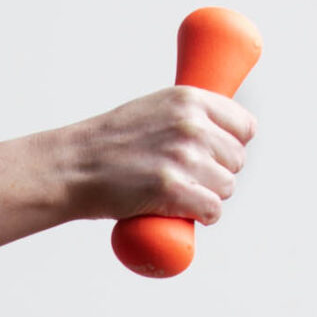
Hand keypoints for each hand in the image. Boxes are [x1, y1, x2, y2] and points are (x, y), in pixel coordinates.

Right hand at [61, 86, 254, 227]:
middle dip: (218, 174)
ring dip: (209, 197)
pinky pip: (212, 210)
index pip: (244, 126)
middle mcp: (191, 125)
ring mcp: (183, 157)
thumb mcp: (152, 110)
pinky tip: (185, 213)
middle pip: (236, 161)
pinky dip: (203, 217)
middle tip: (188, 179)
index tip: (216, 156)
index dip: (233, 145)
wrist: (72, 166)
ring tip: (180, 195)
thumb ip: (184, 117)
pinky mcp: (173, 189)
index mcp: (189, 99)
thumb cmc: (108, 144)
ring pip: (226, 187)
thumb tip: (216, 135)